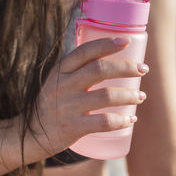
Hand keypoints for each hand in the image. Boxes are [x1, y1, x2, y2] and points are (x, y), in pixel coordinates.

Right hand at [31, 37, 148, 154]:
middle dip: (126, 67)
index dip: (106, 44)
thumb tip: (107, 56)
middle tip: (143, 69)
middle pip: (99, 70)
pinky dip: (121, 120)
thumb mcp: (56, 81)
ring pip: (106, 96)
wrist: (32, 134)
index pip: (84, 51)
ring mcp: (68, 106)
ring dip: (129, 95)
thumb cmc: (52, 104)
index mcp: (60, 70)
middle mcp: (63, 85)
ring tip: (141, 96)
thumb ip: (75, 70)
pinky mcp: (73, 127)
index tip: (126, 41)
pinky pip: (103, 122)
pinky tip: (130, 120)